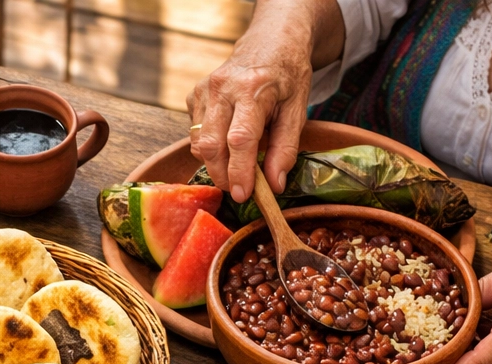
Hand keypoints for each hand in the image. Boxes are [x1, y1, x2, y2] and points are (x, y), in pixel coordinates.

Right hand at [190, 18, 312, 202]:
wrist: (270, 41)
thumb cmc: (286, 77)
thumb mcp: (297, 109)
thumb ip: (285, 148)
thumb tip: (274, 185)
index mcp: (253, 89)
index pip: (240, 140)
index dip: (239, 172)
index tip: (243, 195)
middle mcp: (223, 88)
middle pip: (212, 146)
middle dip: (223, 175)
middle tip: (238, 187)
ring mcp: (204, 90)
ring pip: (199, 144)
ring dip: (215, 163)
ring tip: (235, 162)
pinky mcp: (193, 96)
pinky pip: (195, 135)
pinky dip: (209, 147)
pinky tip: (225, 138)